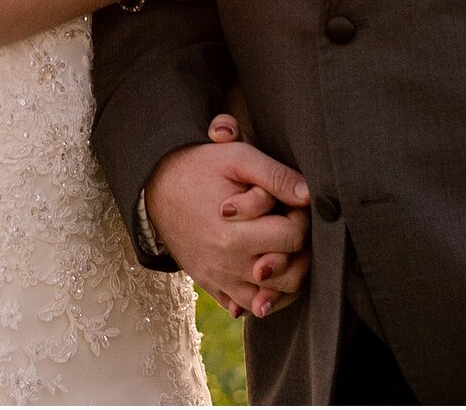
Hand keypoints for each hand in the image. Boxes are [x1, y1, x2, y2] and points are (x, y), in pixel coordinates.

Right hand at [144, 134, 309, 318]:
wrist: (155, 186)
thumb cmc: (200, 167)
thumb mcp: (237, 158)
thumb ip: (276, 175)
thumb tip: (310, 196)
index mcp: (234, 236)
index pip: (293, 239)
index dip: (301, 218)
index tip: (291, 204)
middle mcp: (227, 266)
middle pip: (290, 276)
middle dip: (299, 250)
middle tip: (289, 226)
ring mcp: (219, 280)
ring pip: (271, 299)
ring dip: (285, 276)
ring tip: (282, 248)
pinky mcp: (211, 285)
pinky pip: (246, 306)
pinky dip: (262, 295)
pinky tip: (264, 270)